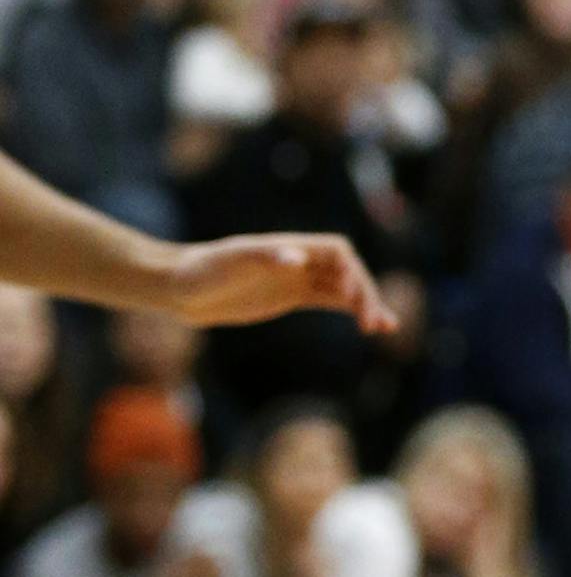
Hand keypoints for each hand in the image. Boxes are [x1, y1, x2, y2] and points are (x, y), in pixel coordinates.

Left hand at [163, 235, 394, 334]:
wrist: (179, 287)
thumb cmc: (202, 270)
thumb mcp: (232, 262)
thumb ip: (266, 258)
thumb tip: (297, 259)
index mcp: (290, 246)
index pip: (338, 253)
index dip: (355, 273)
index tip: (357, 301)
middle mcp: (298, 259)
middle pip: (348, 271)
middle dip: (366, 295)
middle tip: (376, 325)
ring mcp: (296, 278)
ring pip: (343, 287)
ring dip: (366, 304)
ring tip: (385, 329)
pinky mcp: (289, 297)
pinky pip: (329, 301)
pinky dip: (350, 311)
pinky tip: (367, 326)